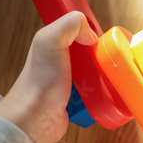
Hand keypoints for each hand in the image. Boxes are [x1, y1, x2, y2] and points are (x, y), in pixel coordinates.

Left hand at [0, 11, 97, 142]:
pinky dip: (104, 89)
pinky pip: (99, 89)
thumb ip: (70, 24)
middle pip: (92, 49)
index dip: (90, 31)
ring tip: (106, 74)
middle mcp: (62, 59)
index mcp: (54, 42)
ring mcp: (72, 79)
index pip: (79, 28)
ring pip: (98, 69)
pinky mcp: (80, 97)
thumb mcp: (50, 39)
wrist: (37, 118)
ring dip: (104, 72)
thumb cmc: (39, 82)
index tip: (96, 38)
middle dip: (101, 53)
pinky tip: (103, 89)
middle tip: (104, 58)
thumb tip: (91, 33)